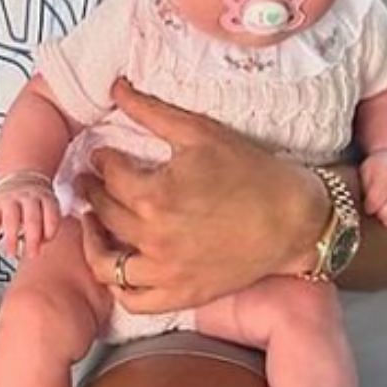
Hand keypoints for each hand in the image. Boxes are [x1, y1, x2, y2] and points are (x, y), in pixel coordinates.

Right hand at [0, 170, 61, 260]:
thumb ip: (48, 223)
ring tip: (11, 254)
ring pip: (11, 220)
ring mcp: (9, 199)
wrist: (18, 173)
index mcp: (45, 197)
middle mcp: (27, 197)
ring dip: (11, 239)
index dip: (50, 231)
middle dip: (33, 239)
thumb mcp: (48, 203)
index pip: (51, 215)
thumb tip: (40, 247)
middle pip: (32, 219)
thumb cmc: (36, 199)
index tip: (46, 243)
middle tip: (32, 256)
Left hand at [76, 79, 324, 313]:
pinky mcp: (182, 294)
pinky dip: (117, 285)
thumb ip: (153, 112)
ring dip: (93, 239)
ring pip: (106, 262)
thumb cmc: (254, 173)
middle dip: (92, 191)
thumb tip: (117, 87)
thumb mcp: (202, 132)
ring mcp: (166, 271)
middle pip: (104, 212)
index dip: (102, 160)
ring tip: (92, 221)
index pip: (109, 174)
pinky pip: (132, 299)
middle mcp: (154, 237)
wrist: (296, 220)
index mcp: (155, 195)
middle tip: (90, 181)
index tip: (103, 155)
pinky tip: (116, 264)